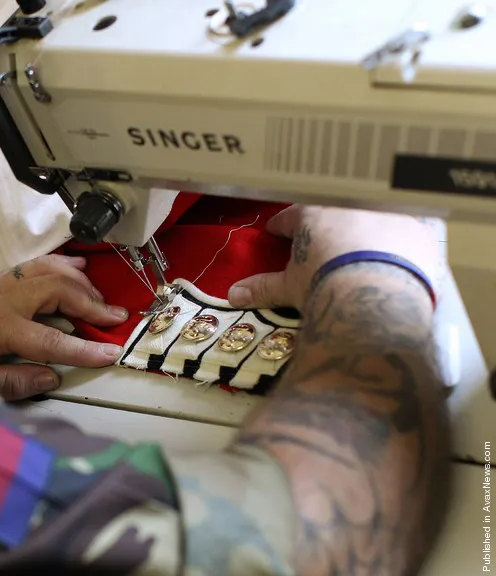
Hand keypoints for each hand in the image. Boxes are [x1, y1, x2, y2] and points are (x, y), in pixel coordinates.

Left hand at [0, 255, 127, 399]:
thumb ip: (10, 381)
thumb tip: (50, 377)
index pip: (51, 340)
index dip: (84, 349)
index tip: (110, 354)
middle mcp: (1, 300)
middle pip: (58, 293)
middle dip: (91, 306)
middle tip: (115, 320)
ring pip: (48, 273)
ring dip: (79, 285)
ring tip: (101, 300)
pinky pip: (33, 265)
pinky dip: (58, 265)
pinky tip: (76, 269)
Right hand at [226, 205, 444, 310]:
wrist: (378, 294)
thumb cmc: (326, 284)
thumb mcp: (290, 288)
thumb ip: (263, 287)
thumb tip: (232, 294)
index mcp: (313, 212)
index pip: (289, 217)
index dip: (281, 228)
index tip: (276, 233)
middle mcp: (350, 203)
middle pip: (331, 210)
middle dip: (325, 223)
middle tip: (321, 240)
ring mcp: (387, 211)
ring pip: (370, 212)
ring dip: (364, 225)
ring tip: (362, 246)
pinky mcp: (420, 226)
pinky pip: (410, 225)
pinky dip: (402, 236)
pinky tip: (398, 250)